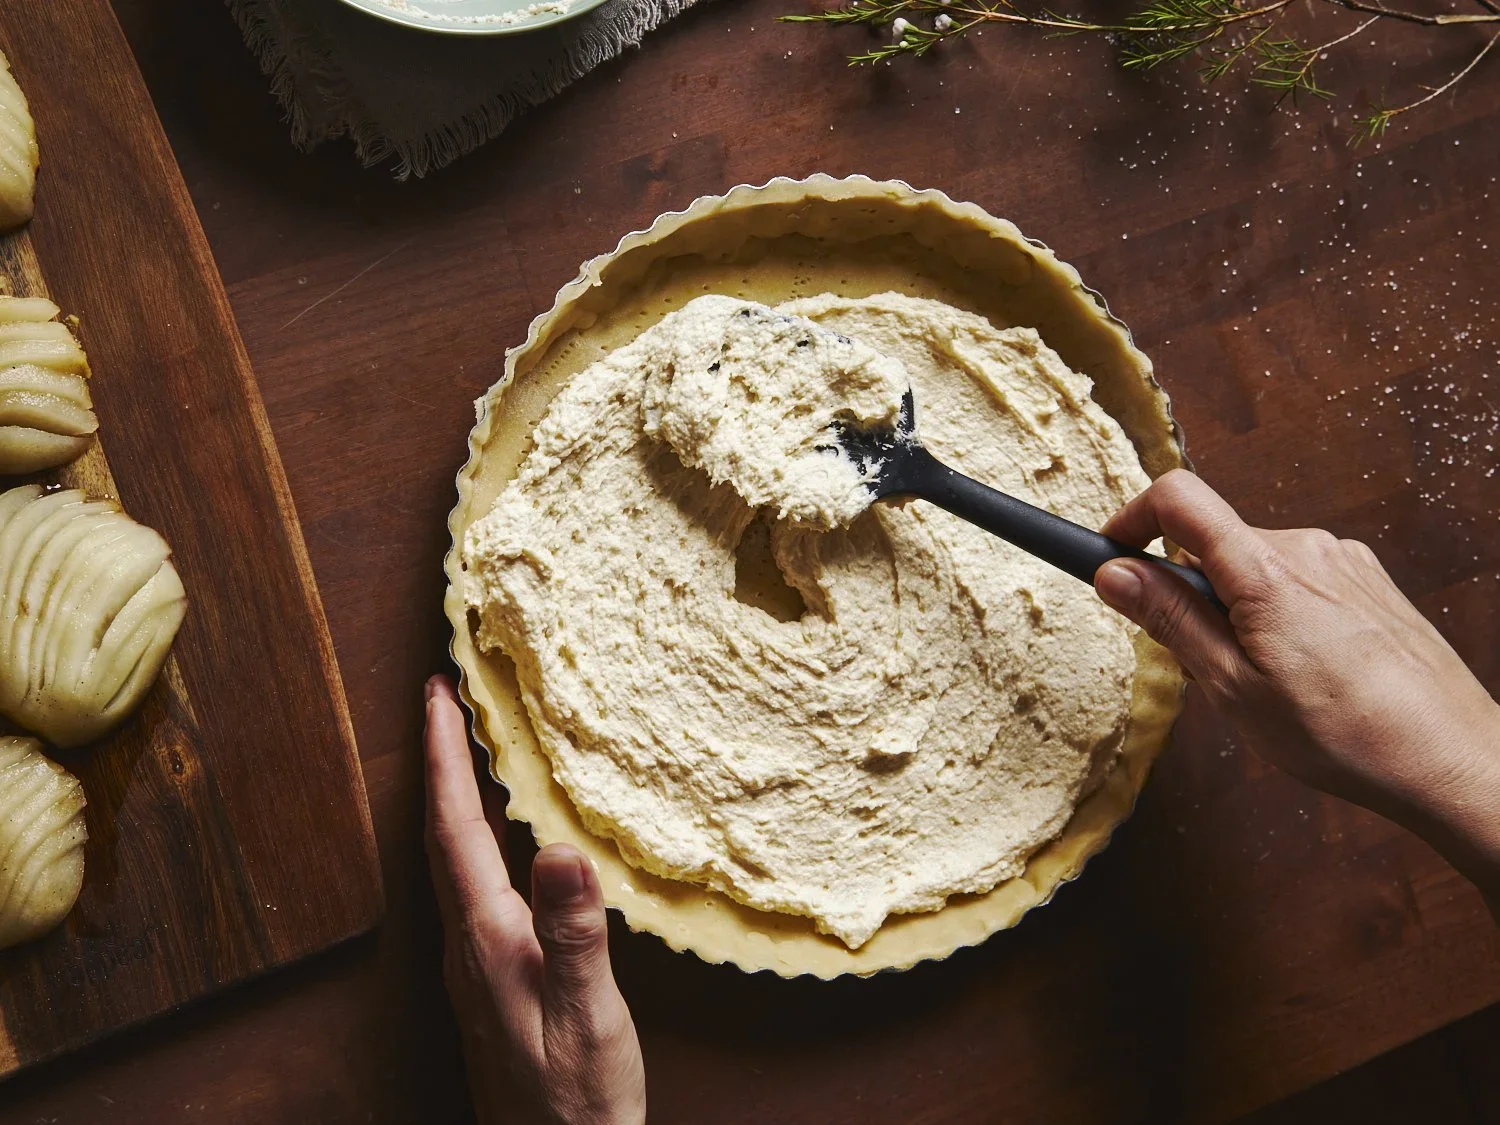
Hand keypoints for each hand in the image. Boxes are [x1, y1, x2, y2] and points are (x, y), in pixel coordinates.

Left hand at [423, 675, 646, 1124]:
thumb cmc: (578, 1100)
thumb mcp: (588, 1015)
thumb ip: (575, 934)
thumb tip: (561, 848)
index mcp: (486, 941)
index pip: (452, 830)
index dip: (443, 757)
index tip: (437, 694)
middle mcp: (466, 946)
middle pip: (439, 836)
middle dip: (438, 762)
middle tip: (443, 700)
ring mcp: (473, 965)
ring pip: (450, 860)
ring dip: (451, 797)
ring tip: (463, 749)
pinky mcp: (490, 979)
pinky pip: (471, 886)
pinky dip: (473, 838)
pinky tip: (496, 836)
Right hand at [1093, 470, 1499, 905]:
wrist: (1451, 760)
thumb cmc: (1346, 735)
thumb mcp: (1233, 688)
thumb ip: (1172, 620)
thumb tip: (1114, 573)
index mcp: (1266, 570)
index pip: (1179, 498)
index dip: (1132, 518)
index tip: (1113, 556)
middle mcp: (1308, 548)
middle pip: (1216, 541)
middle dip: (1190, 592)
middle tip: (1203, 664)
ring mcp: (1344, 561)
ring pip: (1255, 566)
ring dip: (1236, 609)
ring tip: (1265, 681)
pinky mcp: (1368, 581)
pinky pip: (1297, 579)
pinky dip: (1278, 614)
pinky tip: (1304, 672)